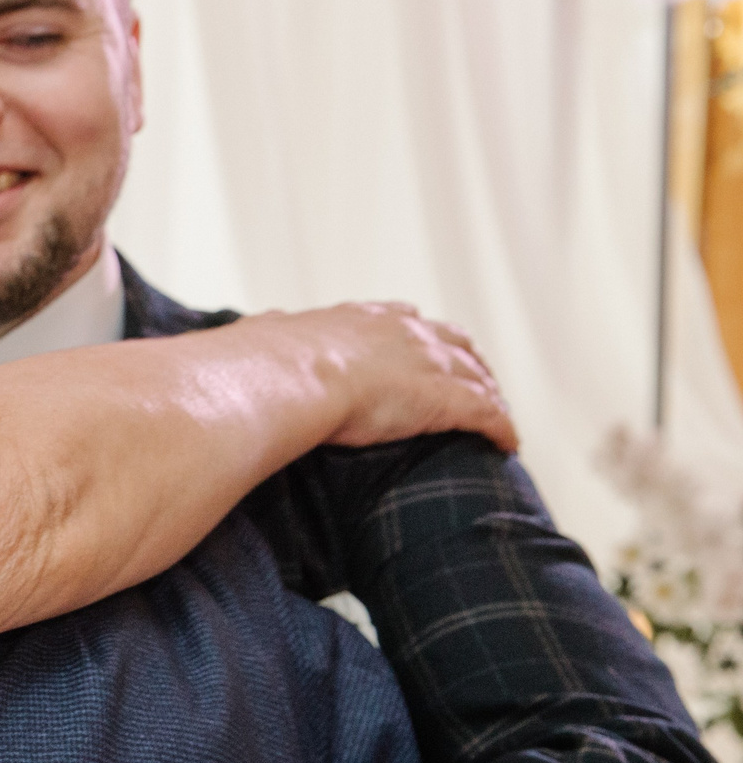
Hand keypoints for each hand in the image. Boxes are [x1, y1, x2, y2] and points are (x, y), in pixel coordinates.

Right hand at [271, 302, 516, 454]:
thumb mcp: (263, 336)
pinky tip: (508, 443)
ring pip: (477, 375)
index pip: (402, 319)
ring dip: (489, 393)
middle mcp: (403, 333)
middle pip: (452, 342)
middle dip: (466, 360)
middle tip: (473, 380)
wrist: (284, 376)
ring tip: (495, 413)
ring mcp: (428, 364)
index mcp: (359, 320)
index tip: (422, 343)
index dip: (417, 334)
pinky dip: (500, 427)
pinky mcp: (446, 399)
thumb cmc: (264, 362)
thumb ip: (266, 333)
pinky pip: (487, 414)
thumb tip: (253, 329)